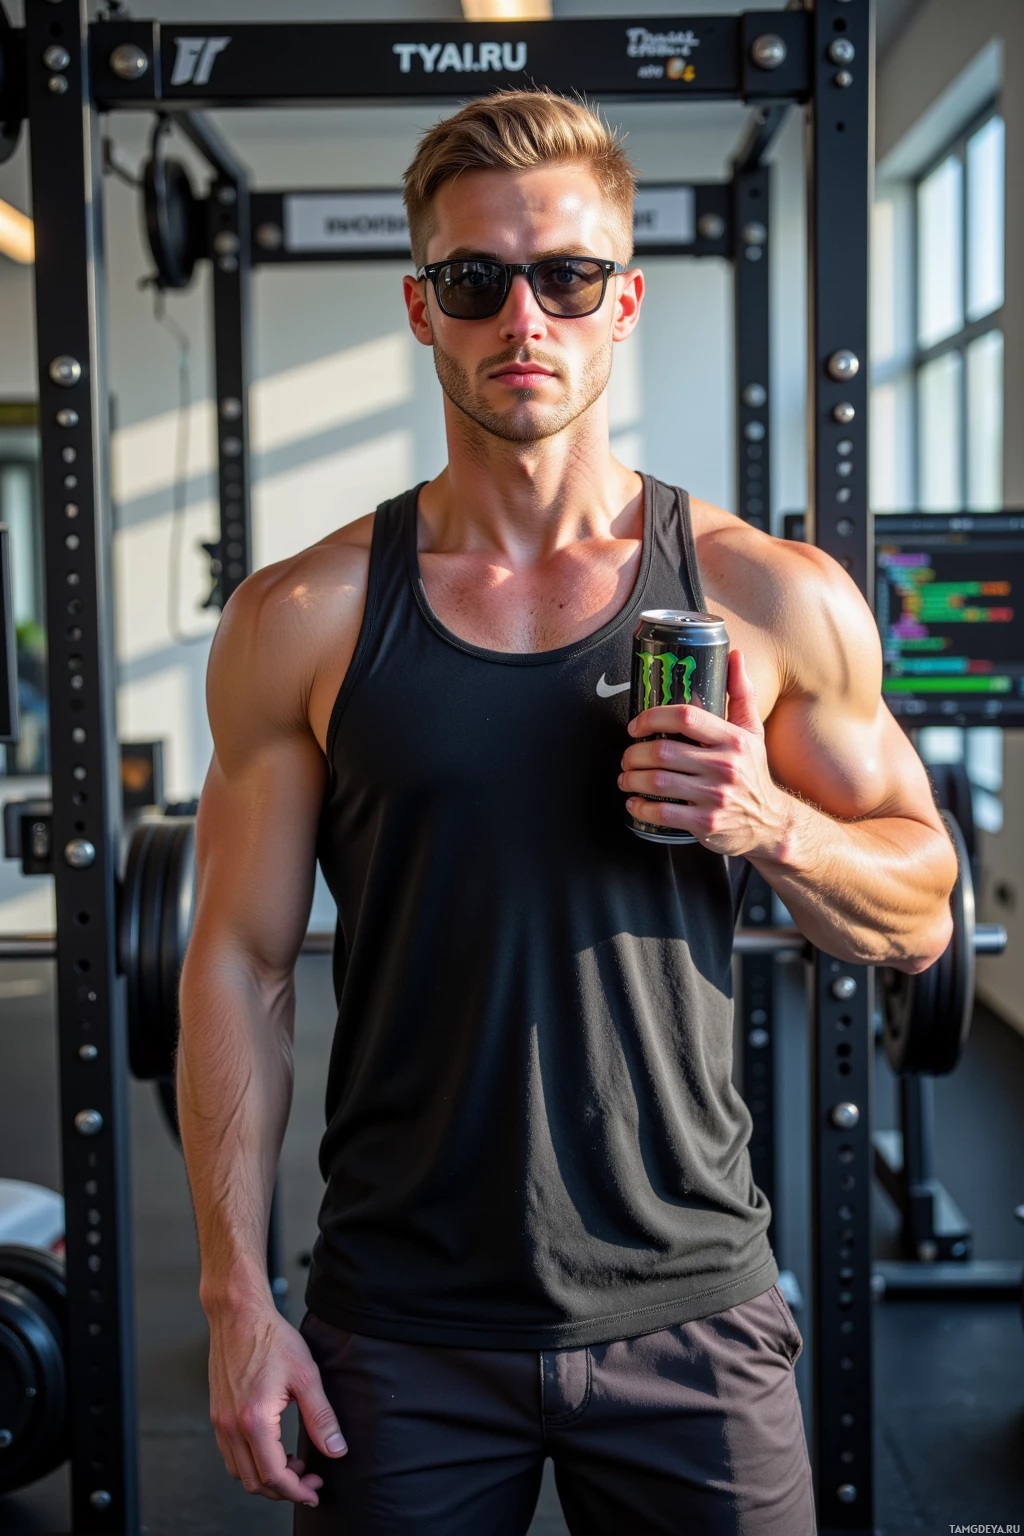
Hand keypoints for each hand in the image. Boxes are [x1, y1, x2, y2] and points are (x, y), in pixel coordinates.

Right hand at [207, 1298, 346, 1508]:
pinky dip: (252, 1462)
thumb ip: (321, 1417)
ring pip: (240, 1473)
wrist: (238, 1314)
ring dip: (267, 1478)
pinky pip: (231, 1455)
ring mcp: (220, 1422)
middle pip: (254, 1482)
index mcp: (254, 1421)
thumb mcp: (306, 1375)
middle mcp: (231, 1427)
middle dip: (284, 1489)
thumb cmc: (271, 1338)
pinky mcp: (217, 1415)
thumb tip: (336, 1450)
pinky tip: (272, 1448)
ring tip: (293, 1462)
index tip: (315, 1491)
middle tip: (309, 1478)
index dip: (297, 1491)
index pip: (274, 1476)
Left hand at [618, 649, 789, 857]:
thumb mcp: (753, 732)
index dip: (652, 717)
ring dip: (631, 779)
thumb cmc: (754, 773)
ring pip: (657, 782)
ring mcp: (715, 797)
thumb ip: (741, 694)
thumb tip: (735, 655)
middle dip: (634, 753)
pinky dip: (640, 807)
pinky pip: (662, 814)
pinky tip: (634, 802)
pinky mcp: (706, 823)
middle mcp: (725, 766)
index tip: (636, 725)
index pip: (685, 716)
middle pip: (662, 751)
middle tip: (627, 756)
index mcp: (732, 739)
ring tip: (625, 777)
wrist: (771, 824)